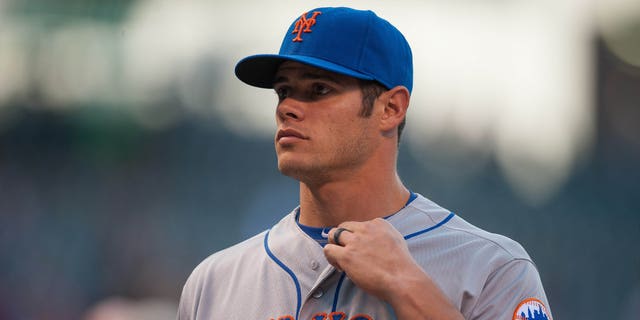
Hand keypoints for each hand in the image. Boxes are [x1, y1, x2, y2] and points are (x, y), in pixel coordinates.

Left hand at [324, 218, 462, 319]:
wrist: (402, 279)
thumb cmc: (401, 266)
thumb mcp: (396, 240)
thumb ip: (381, 235)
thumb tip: (370, 241)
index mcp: (378, 224)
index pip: (358, 225)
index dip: (355, 237)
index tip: (360, 250)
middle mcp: (365, 229)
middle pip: (343, 227)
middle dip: (342, 239)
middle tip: (346, 253)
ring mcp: (355, 241)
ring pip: (333, 234)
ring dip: (335, 246)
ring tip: (341, 259)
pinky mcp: (347, 255)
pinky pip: (329, 250)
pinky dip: (331, 258)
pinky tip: (340, 267)